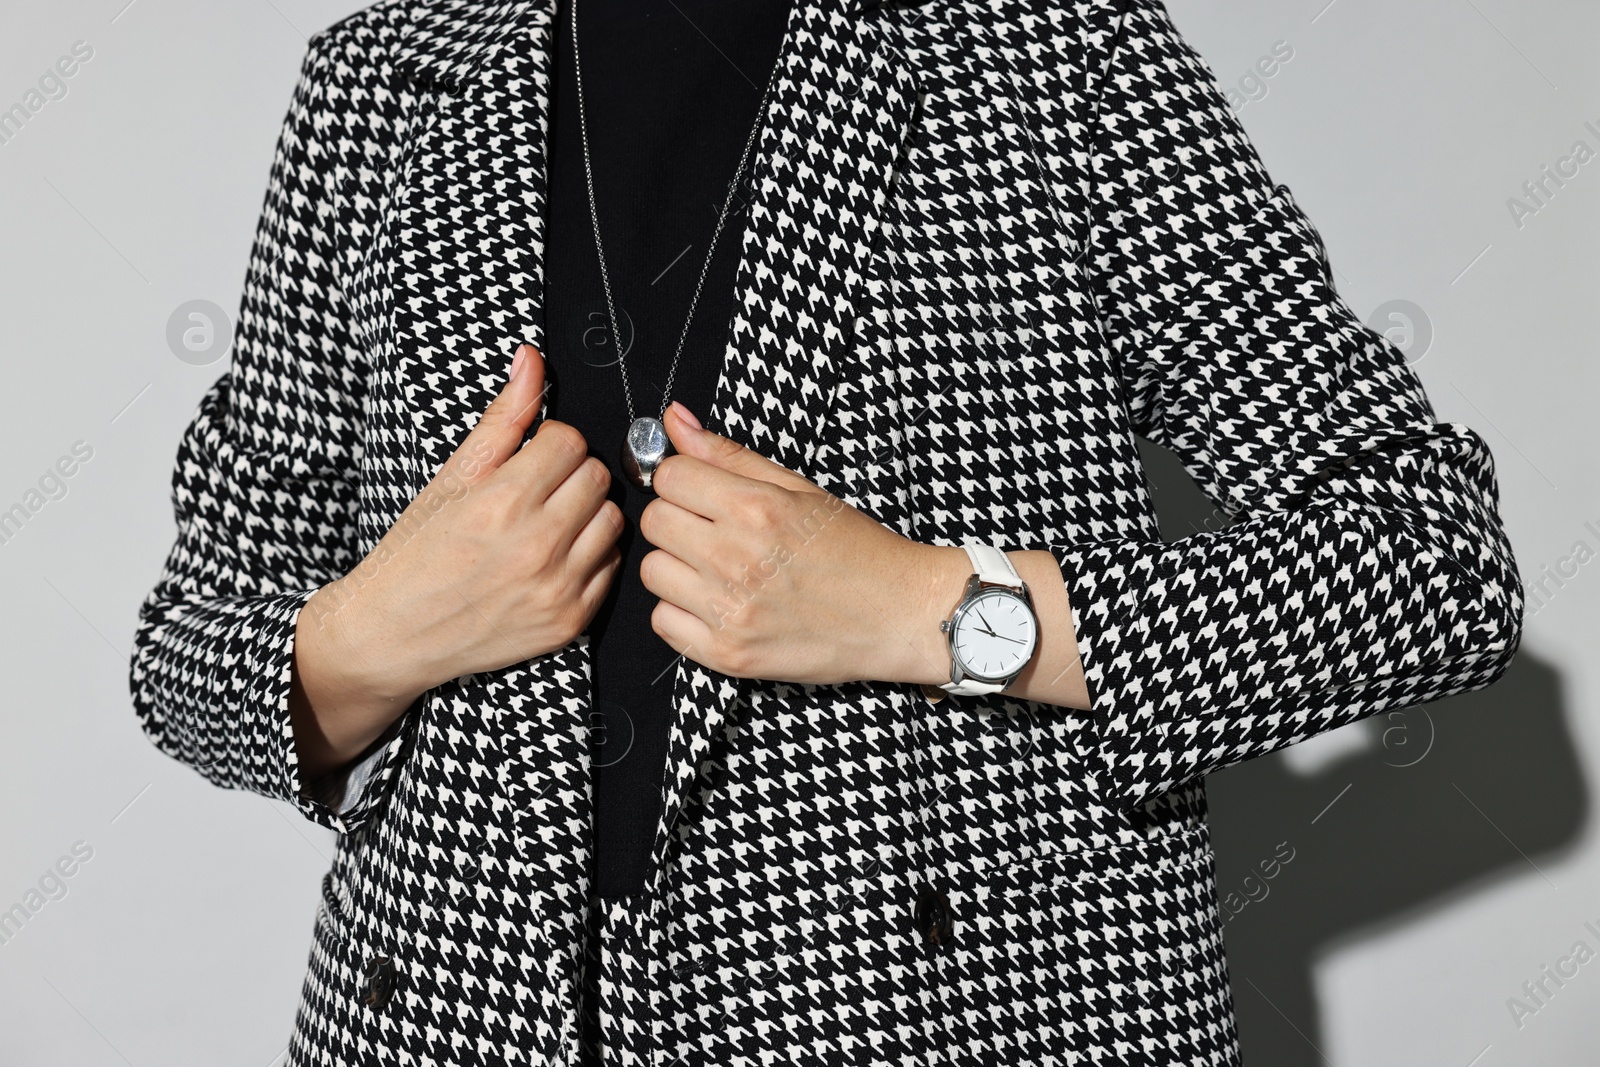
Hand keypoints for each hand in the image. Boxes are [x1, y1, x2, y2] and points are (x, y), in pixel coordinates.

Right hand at [290, 344, 623, 776]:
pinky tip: (554, 558)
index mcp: (502, 502)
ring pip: (614, 521)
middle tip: (537, 491)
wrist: (392, 635)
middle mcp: (536, 547)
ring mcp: (557, 588)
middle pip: (598, 478)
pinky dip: (591, 557)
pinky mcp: (570, 622)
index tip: (530, 459)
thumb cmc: (415, 554)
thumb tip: (532, 361)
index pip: (571, 442)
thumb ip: (503, 418)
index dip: (550, 444)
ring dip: (587, 514)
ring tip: (547, 523)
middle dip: (571, 476)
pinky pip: (613, 567)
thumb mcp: (451, 478)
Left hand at [639, 402, 962, 686]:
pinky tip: (717, 604)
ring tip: (717, 570)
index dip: (683, 480)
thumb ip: (729, 455)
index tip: (702, 492)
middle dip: (678, 519)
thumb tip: (674, 420)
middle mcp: (736, 558)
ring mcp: (730, 610)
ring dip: (676, 567)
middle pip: (654, 522)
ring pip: (652, 572)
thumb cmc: (856, 551)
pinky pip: (663, 623)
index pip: (669, 477)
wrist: (901, 615)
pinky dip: (682, 613)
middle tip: (713, 531)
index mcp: (756, 509)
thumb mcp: (799, 489)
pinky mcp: (728, 654)